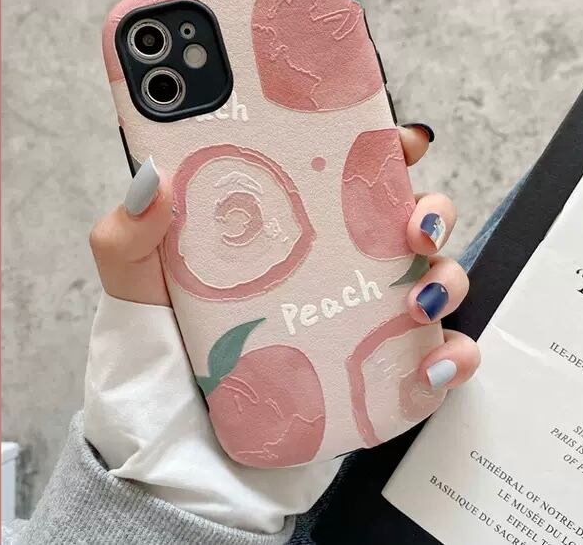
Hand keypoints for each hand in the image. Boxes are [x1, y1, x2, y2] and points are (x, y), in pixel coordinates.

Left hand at [85, 125, 478, 534]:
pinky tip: (434, 365)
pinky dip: (452, 357)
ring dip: (447, 281)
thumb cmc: (168, 351)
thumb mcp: (139, 287)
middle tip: (415, 228)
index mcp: (298, 228)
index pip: (354, 173)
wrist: (182, 443)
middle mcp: (342, 265)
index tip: (403, 140)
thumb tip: (152, 181)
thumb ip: (130, 236)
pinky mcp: (382, 372)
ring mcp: (367, 316)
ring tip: (419, 302)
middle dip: (434, 212)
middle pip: (412, 219)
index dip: (388, 149)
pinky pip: (439, 357)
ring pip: (438, 279)